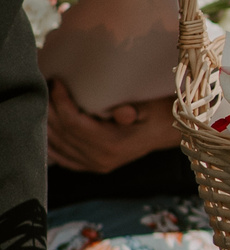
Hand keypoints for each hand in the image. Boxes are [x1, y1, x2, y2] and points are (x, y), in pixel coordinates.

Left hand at [46, 82, 178, 173]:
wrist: (166, 133)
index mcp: (113, 145)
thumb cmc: (158, 115)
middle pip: (63, 133)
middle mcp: (101, 158)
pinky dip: (50, 144)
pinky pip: (63, 158)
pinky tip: (44, 130)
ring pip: (58, 145)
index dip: (61, 103)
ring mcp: (95, 164)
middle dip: (50, 109)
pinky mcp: (92, 166)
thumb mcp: (150, 108)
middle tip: (44, 87)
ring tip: (43, 102)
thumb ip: (135, 110)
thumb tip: (122, 113)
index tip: (57, 82)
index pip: (75, 123)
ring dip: (46, 123)